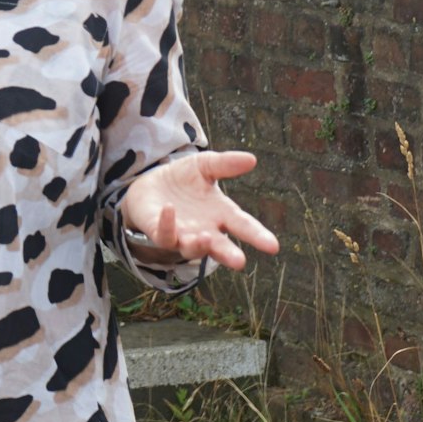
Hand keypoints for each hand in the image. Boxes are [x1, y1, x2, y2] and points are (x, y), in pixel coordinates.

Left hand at [119, 150, 278, 269]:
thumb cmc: (183, 179)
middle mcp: (205, 230)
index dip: (257, 236)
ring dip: (199, 244)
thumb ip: (225, 164)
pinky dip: (168, 224)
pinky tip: (170, 209)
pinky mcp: (159, 232)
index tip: (273, 246)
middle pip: (220, 246)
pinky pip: (164, 234)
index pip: (243, 225)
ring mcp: (182, 234)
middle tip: (240, 262)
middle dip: (228, 254)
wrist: (149, 184)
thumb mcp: (204, 165)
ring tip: (206, 237)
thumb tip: (252, 159)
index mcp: (221, 214)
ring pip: (192, 247)